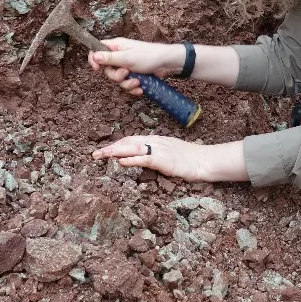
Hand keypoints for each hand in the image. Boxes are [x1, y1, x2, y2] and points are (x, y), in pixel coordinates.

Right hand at [88, 38, 180, 97]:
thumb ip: (109, 58)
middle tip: (126, 74)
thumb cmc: (149, 56)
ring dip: (127, 84)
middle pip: (108, 70)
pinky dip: (133, 88)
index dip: (94, 60)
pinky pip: (127, 84)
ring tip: (138, 82)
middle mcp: (120, 55)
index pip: (97, 50)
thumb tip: (94, 56)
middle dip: (117, 76)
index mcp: (116, 47)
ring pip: (118, 79)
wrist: (168, 63)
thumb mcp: (127, 58)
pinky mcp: (134, 75)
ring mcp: (127, 66)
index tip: (97, 69)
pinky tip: (141, 88)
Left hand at [92, 135, 207, 180]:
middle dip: (110, 148)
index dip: (117, 144)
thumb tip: (141, 158)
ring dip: (115, 151)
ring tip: (102, 156)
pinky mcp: (163, 160)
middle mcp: (155, 142)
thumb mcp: (169, 154)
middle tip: (95, 154)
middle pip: (128, 142)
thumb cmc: (189, 159)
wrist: (204, 160)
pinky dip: (131, 159)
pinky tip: (121, 161)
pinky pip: (144, 158)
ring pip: (133, 148)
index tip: (104, 150)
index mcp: (156, 140)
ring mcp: (159, 150)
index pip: (131, 140)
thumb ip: (154, 155)